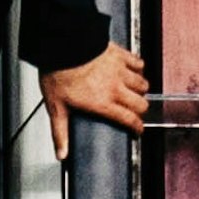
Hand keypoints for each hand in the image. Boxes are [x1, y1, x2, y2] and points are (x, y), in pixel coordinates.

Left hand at [40, 42, 151, 157]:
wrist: (63, 45)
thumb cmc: (58, 73)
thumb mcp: (56, 107)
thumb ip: (60, 132)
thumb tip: (61, 153)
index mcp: (103, 103)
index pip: (129, 120)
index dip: (137, 127)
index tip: (137, 130)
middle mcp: (116, 88)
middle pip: (142, 104)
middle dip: (140, 109)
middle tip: (132, 110)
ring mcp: (121, 71)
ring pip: (143, 84)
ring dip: (139, 89)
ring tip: (131, 90)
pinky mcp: (121, 55)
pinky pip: (139, 63)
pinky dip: (138, 68)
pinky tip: (131, 70)